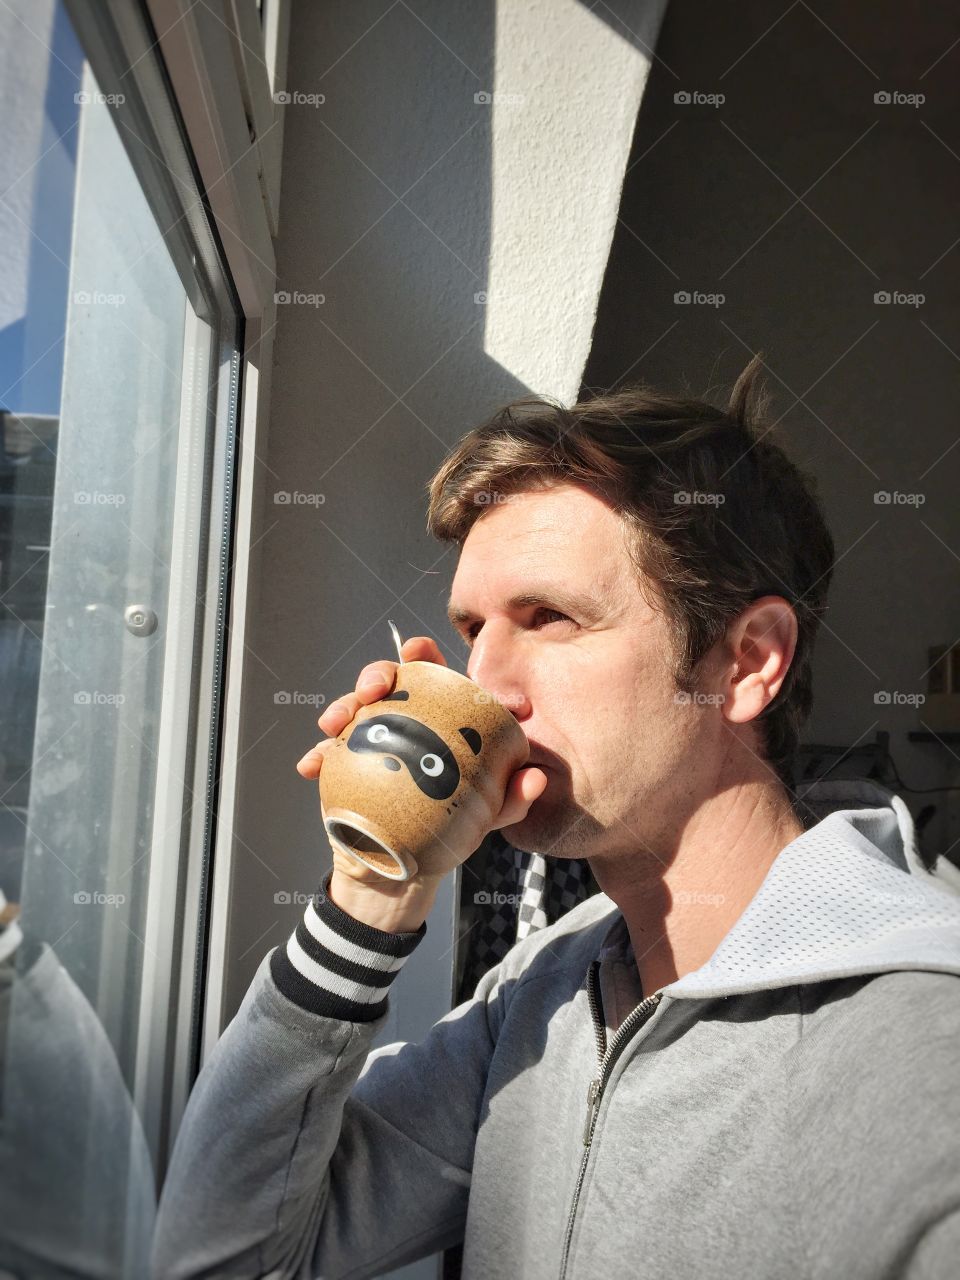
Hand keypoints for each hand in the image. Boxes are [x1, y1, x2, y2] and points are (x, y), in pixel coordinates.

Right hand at [296, 636, 547, 892]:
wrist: (406, 868)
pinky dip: (316, 755)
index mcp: (438, 715)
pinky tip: (311, 765)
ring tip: (333, 724)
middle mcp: (402, 720)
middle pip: (386, 681)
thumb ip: (513, 796)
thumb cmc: (453, 826)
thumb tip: (535, 779)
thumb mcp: (489, 813)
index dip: (421, 654)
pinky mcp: (342, 765)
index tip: (414, 650)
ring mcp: (368, 740)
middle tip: (372, 690)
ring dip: (340, 707)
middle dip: (374, 674)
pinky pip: (324, 753)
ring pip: (350, 709)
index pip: (430, 673)